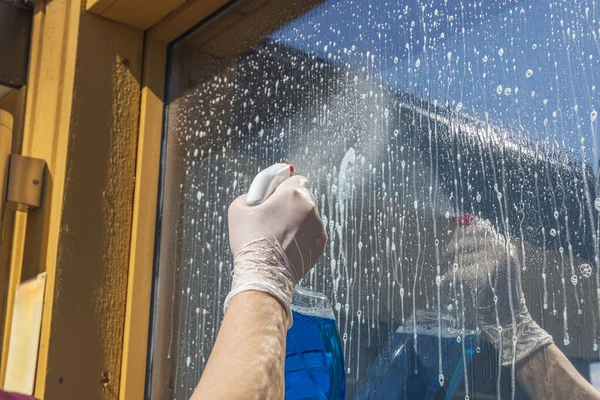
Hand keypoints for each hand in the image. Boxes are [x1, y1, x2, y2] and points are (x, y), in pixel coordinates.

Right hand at [224, 175, 327, 325]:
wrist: (264, 273)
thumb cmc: (250, 241)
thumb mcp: (238, 208)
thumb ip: (250, 195)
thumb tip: (256, 196)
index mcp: (293, 193)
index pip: (295, 179)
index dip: (283, 187)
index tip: (275, 195)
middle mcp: (310, 207)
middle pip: (304, 197)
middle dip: (291, 204)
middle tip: (274, 216)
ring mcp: (318, 226)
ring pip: (308, 216)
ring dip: (297, 221)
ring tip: (278, 235)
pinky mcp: (320, 243)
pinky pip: (312, 233)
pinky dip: (302, 236)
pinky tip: (286, 244)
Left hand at [442, 216, 552, 364]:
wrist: (510, 321)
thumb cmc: (498, 295)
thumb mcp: (495, 266)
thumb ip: (481, 249)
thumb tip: (456, 229)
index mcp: (505, 245)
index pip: (478, 227)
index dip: (460, 233)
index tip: (452, 241)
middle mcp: (501, 250)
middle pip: (464, 240)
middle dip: (451, 249)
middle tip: (445, 259)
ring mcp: (493, 262)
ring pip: (458, 258)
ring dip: (452, 268)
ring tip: (457, 278)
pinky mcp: (482, 276)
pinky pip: (455, 273)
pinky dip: (449, 279)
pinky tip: (452, 285)